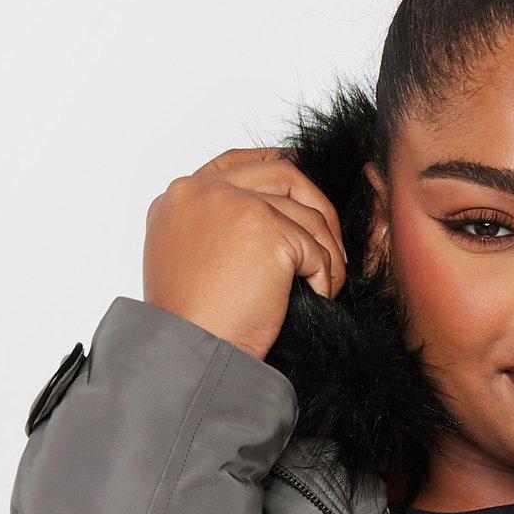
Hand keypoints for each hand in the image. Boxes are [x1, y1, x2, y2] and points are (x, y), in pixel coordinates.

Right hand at [143, 147, 347, 359]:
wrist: (192, 350)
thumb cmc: (191, 322)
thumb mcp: (184, 259)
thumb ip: (213, 228)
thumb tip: (259, 222)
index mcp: (181, 196)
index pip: (236, 163)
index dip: (273, 165)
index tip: (300, 176)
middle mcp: (207, 191)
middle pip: (282, 173)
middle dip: (318, 205)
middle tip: (331, 242)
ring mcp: (239, 206)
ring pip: (308, 215)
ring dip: (328, 252)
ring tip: (327, 284)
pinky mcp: (270, 232)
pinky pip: (318, 250)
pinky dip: (327, 276)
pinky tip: (319, 297)